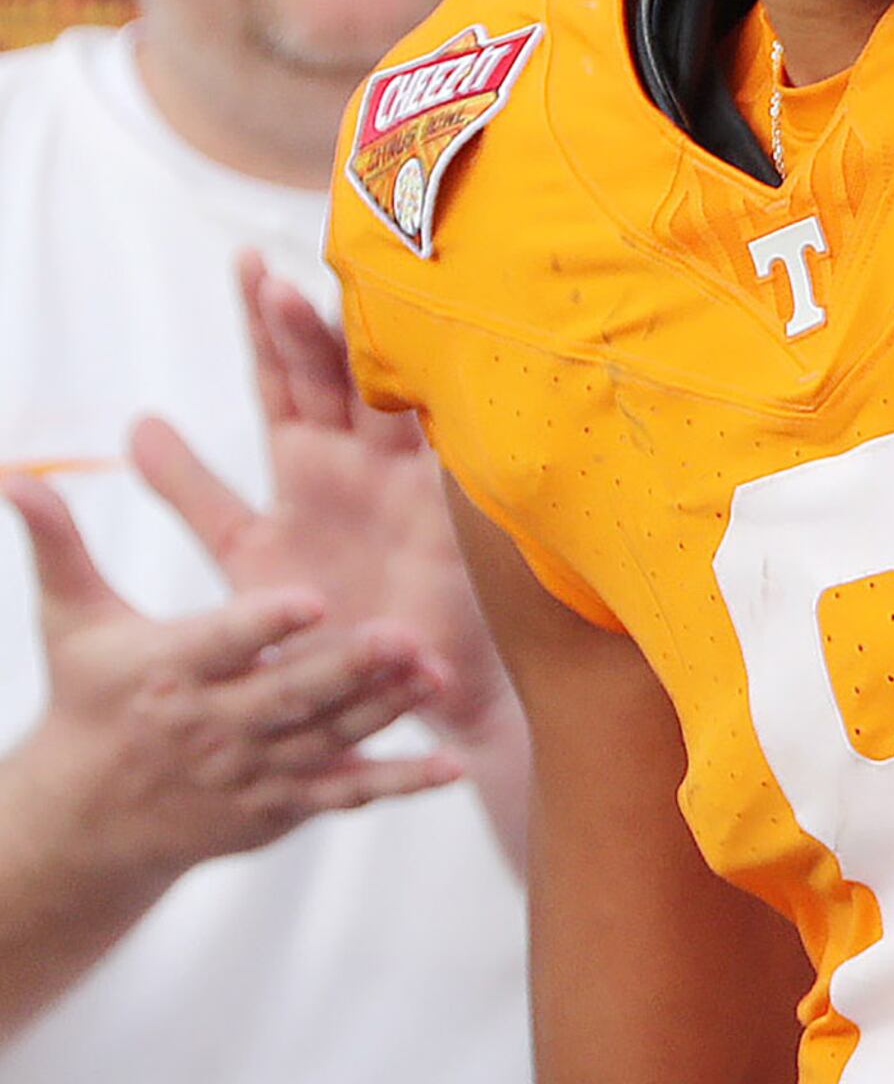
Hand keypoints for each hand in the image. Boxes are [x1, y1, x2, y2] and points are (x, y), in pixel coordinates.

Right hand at [0, 474, 456, 893]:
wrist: (87, 819)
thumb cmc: (91, 698)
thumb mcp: (72, 623)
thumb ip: (59, 545)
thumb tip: (15, 473)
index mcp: (170, 671)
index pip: (223, 642)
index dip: (265, 623)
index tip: (311, 596)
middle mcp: (215, 725)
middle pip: (288, 695)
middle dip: (344, 668)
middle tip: (401, 634)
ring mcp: (253, 771)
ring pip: (328, 739)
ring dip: (383, 711)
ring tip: (435, 673)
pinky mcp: (283, 806)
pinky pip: (346, 795)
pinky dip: (398, 784)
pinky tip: (450, 765)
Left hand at [127, 258, 509, 745]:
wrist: (393, 690)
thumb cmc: (327, 624)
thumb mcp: (243, 549)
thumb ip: (194, 490)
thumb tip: (136, 425)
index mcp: (305, 466)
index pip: (280, 379)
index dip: (262, 326)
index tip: (246, 263)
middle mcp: (355, 461)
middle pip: (326, 374)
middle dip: (297, 322)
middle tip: (267, 272)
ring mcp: (402, 480)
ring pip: (371, 397)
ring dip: (340, 351)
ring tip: (301, 301)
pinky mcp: (438, 512)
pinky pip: (434, 443)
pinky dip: (427, 396)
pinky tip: (416, 354)